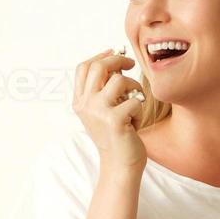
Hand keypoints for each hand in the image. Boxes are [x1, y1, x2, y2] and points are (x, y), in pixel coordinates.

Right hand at [71, 46, 146, 176]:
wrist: (120, 165)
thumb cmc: (117, 136)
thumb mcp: (104, 110)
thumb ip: (104, 88)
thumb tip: (116, 58)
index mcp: (80, 101)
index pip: (83, 67)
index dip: (100, 56)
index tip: (115, 53)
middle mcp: (85, 105)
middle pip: (99, 67)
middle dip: (118, 60)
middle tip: (131, 63)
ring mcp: (98, 112)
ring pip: (120, 81)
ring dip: (133, 88)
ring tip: (134, 103)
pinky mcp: (115, 121)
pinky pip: (135, 100)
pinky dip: (139, 110)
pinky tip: (135, 123)